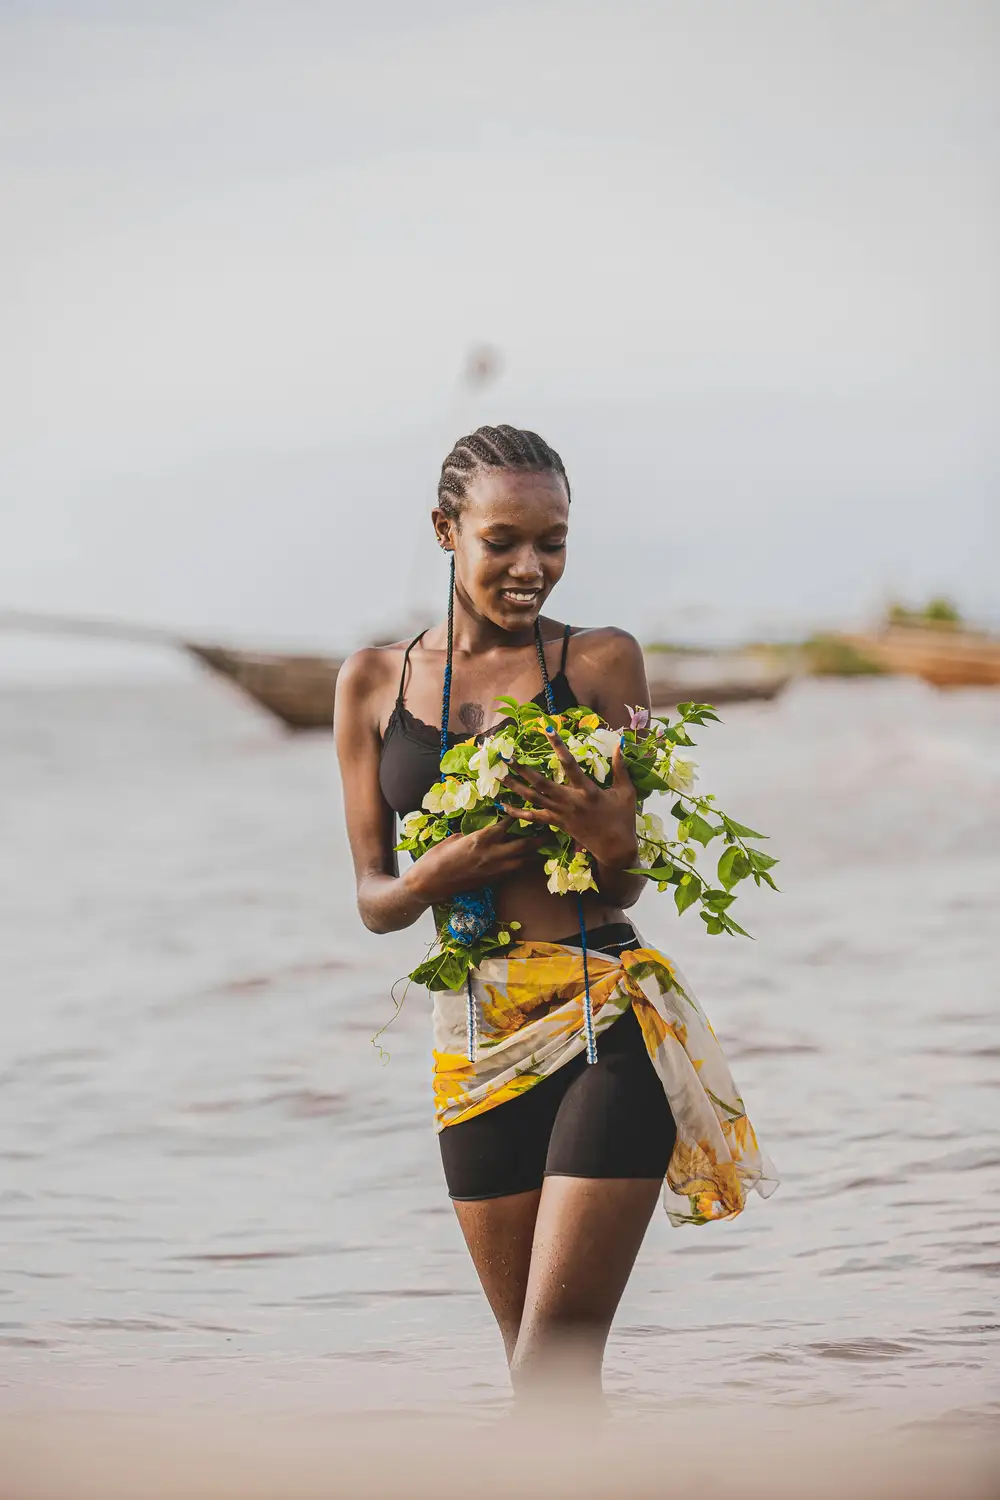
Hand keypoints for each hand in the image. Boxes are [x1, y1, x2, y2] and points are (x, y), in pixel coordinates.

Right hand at [405, 818, 539, 904]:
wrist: (430, 884)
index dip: (520, 815)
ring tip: (545, 845)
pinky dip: (522, 864)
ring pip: (524, 861)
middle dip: (540, 836)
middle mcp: (493, 854)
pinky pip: (514, 871)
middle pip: (525, 844)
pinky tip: (527, 859)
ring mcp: (495, 870)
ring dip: (535, 853)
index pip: (508, 823)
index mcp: (482, 838)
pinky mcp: (493, 881)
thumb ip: (473, 833)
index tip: (528, 808)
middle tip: (552, 828)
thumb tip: (482, 831)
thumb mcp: (455, 838)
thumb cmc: (436, 857)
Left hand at [502, 728, 637, 869]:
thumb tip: (620, 743)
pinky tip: (503, 805)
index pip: (570, 764)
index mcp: (588, 790)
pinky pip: (533, 818)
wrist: (615, 849)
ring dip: (515, 787)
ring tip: (500, 776)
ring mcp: (561, 814)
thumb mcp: (626, 791)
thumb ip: (620, 767)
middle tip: (507, 756)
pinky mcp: (557, 824)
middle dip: (523, 769)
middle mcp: (570, 801)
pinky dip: (517, 812)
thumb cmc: (623, 818)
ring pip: (533, 799)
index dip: (558, 746)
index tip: (547, 730)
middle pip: (541, 783)